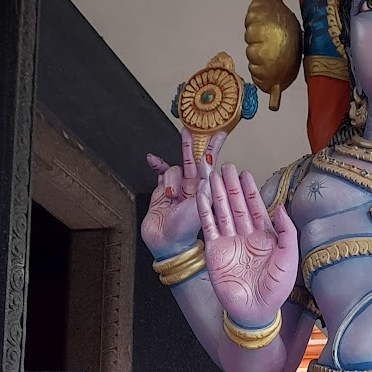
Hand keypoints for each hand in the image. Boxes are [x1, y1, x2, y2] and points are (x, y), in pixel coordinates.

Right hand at [143, 128, 226, 252]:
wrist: (165, 243)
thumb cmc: (186, 232)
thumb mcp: (201, 208)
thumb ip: (205, 188)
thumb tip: (208, 166)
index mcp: (207, 191)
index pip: (212, 165)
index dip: (215, 149)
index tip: (220, 134)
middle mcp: (195, 188)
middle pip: (196, 160)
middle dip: (194, 145)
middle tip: (194, 129)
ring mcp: (180, 188)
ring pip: (175, 169)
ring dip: (170, 180)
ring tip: (171, 197)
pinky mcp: (164, 190)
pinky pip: (161, 172)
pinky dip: (156, 165)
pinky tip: (152, 160)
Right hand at [198, 163, 298, 327]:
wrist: (255, 311)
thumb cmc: (275, 289)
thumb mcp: (288, 258)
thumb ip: (286, 232)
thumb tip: (280, 208)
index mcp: (264, 237)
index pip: (255, 208)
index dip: (249, 190)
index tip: (245, 173)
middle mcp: (245, 237)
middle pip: (236, 205)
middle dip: (231, 186)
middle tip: (226, 166)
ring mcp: (228, 243)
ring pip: (221, 212)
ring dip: (217, 193)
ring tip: (212, 174)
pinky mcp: (214, 250)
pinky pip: (208, 226)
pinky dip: (204, 210)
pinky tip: (202, 195)